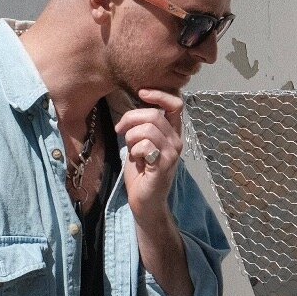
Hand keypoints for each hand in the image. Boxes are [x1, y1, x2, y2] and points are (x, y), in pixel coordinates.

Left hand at [116, 88, 184, 221]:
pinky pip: (145, 146)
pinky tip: (136, 160)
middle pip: (154, 115)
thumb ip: (141, 127)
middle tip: (120, 130)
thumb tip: (131, 113)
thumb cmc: (142, 174)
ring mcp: (172, 153)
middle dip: (130, 118)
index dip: (159, 95)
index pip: (176, 104)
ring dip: (131, 137)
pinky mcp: (164, 165)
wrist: (145, 202)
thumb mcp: (140, 144)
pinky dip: (134, 150)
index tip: (141, 93)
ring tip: (131, 149)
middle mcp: (177, 141)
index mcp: (172, 134)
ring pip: (147, 129)